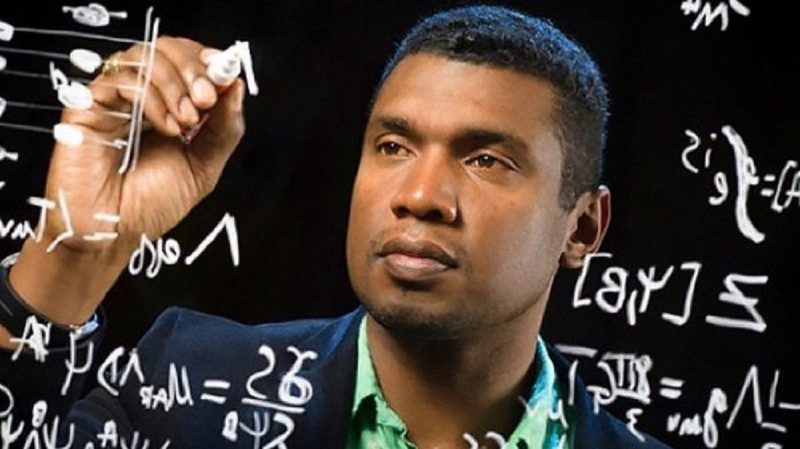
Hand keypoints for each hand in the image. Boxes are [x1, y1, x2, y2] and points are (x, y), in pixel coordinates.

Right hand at [47, 36, 243, 254]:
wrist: (116, 235)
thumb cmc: (153, 206)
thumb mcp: (204, 167)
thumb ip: (225, 128)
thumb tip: (237, 86)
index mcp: (170, 106)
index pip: (187, 60)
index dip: (206, 60)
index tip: (224, 72)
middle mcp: (141, 97)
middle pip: (165, 48)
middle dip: (192, 69)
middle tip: (205, 98)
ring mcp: (114, 99)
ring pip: (143, 56)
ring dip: (173, 84)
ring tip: (186, 121)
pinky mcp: (87, 106)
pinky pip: (121, 80)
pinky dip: (151, 98)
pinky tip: (166, 128)